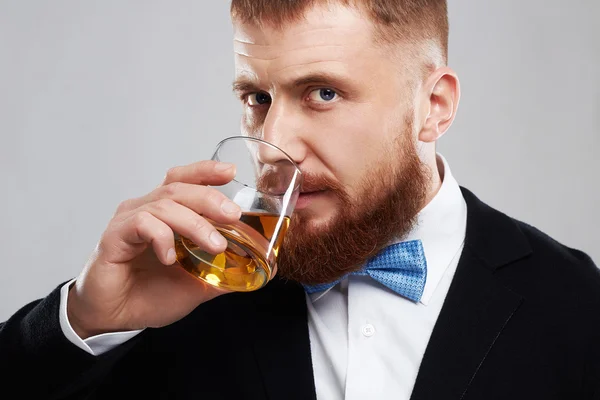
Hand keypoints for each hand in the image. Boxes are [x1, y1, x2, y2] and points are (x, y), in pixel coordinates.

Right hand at [67, 160, 241, 338]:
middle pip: (178, 187)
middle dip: (210, 197)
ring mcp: (128, 221)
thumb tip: (259, 268)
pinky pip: (142, 223)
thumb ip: (222, 272)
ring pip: (165, 204)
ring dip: (195, 223)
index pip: (183, 180)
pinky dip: (162, 236)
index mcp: (164, 213)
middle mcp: (145, 209)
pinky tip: (171, 257)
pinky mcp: (114, 237)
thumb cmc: (149, 295)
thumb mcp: (196, 284)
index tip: (231, 171)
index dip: (206, 171)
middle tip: (233, 215)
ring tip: (214, 246)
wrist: (113, 319)